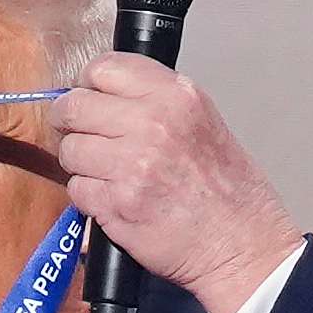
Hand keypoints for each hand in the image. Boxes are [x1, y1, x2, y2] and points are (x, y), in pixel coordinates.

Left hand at [48, 53, 304, 312]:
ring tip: (105, 173)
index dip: (88, 85)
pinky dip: (88, 196)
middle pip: (75, 106)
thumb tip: (103, 96)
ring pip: (70, 149)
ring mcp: (132, 164)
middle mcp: (153, 123)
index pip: (104, 68)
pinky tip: (113, 199)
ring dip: (79, 163)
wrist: (241, 244)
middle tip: (79, 135)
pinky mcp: (116, 204)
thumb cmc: (228, 191)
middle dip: (70, 122)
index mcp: (177, 96)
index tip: (90, 99)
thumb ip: (156, 101)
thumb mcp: (204, 122)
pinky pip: (76, 188)